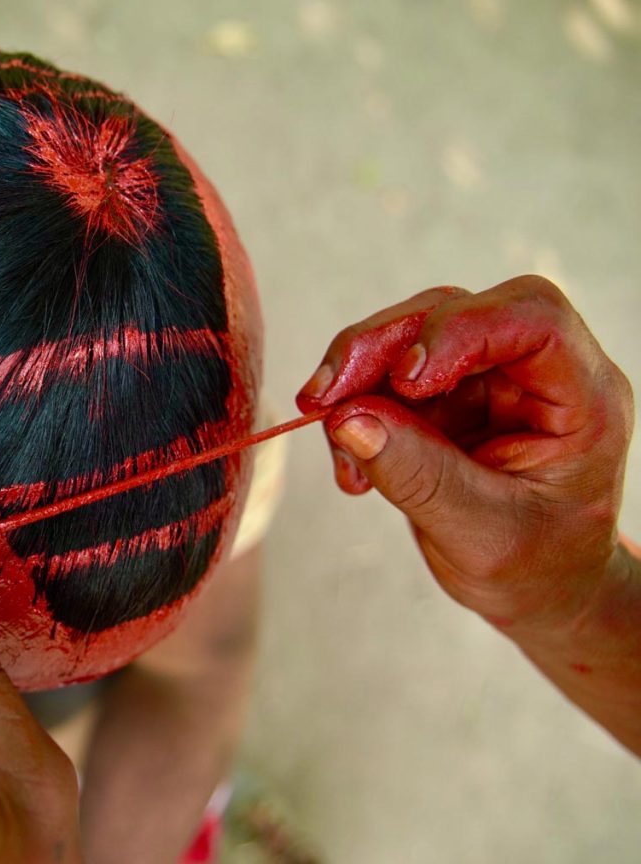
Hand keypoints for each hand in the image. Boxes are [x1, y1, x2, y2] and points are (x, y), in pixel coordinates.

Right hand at [297, 275, 633, 630]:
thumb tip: (347, 420)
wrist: (537, 592)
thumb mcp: (482, 536)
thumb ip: (419, 478)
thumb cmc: (535, 569)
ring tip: (333, 443)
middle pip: (453, 310)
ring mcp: (486, 377)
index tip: (406, 379)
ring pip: (409, 333)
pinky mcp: (443, 393)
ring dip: (354, 377)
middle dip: (378, 347)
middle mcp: (534, 373)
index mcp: (581, 398)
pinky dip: (351, 410)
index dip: (461, 329)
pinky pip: (382, 374)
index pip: (531, 318)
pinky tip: (350, 465)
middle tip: (322, 399)